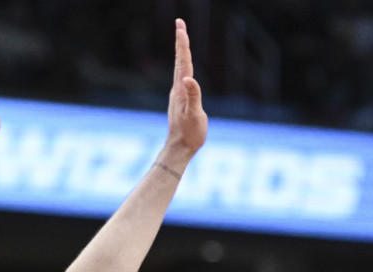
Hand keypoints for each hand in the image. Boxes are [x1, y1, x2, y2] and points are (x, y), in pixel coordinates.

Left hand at [166, 19, 207, 156]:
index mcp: (181, 89)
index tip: (181, 27)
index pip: (184, 62)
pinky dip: (184, 64)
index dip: (183, 44)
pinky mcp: (180, 99)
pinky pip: (182, 76)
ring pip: (180, 67)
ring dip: (182, 51)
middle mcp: (178, 88)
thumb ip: (193, 96)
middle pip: (180, 60)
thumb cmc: (190, 133)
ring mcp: (178, 93)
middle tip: (180, 23)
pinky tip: (184, 65)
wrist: (179, 148)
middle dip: (181, 41)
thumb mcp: (194, 115)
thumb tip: (188, 78)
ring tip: (182, 37)